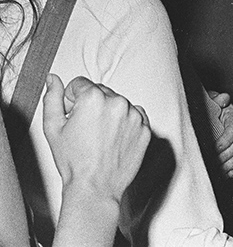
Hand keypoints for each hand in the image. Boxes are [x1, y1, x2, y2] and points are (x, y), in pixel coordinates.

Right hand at [42, 75, 150, 204]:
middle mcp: (118, 102)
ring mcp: (135, 115)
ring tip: (99, 137)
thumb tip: (53, 79)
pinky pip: (134, 116)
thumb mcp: (52, 129)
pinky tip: (113, 140)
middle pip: (100, 92)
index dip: (71, 100)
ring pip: (118, 104)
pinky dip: (125, 124)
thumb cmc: (73, 162)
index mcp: (94, 98)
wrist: (95, 187)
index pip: (80, 84)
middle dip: (91, 105)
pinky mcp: (146, 128)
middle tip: (84, 129)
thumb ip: (52, 99)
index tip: (72, 116)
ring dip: (109, 113)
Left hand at [208, 91, 232, 177]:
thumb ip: (216, 98)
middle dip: (223, 156)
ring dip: (228, 164)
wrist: (212, 110)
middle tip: (211, 162)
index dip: (223, 142)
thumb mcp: (210, 99)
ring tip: (216, 170)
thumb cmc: (210, 105)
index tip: (212, 149)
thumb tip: (223, 98)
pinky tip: (226, 173)